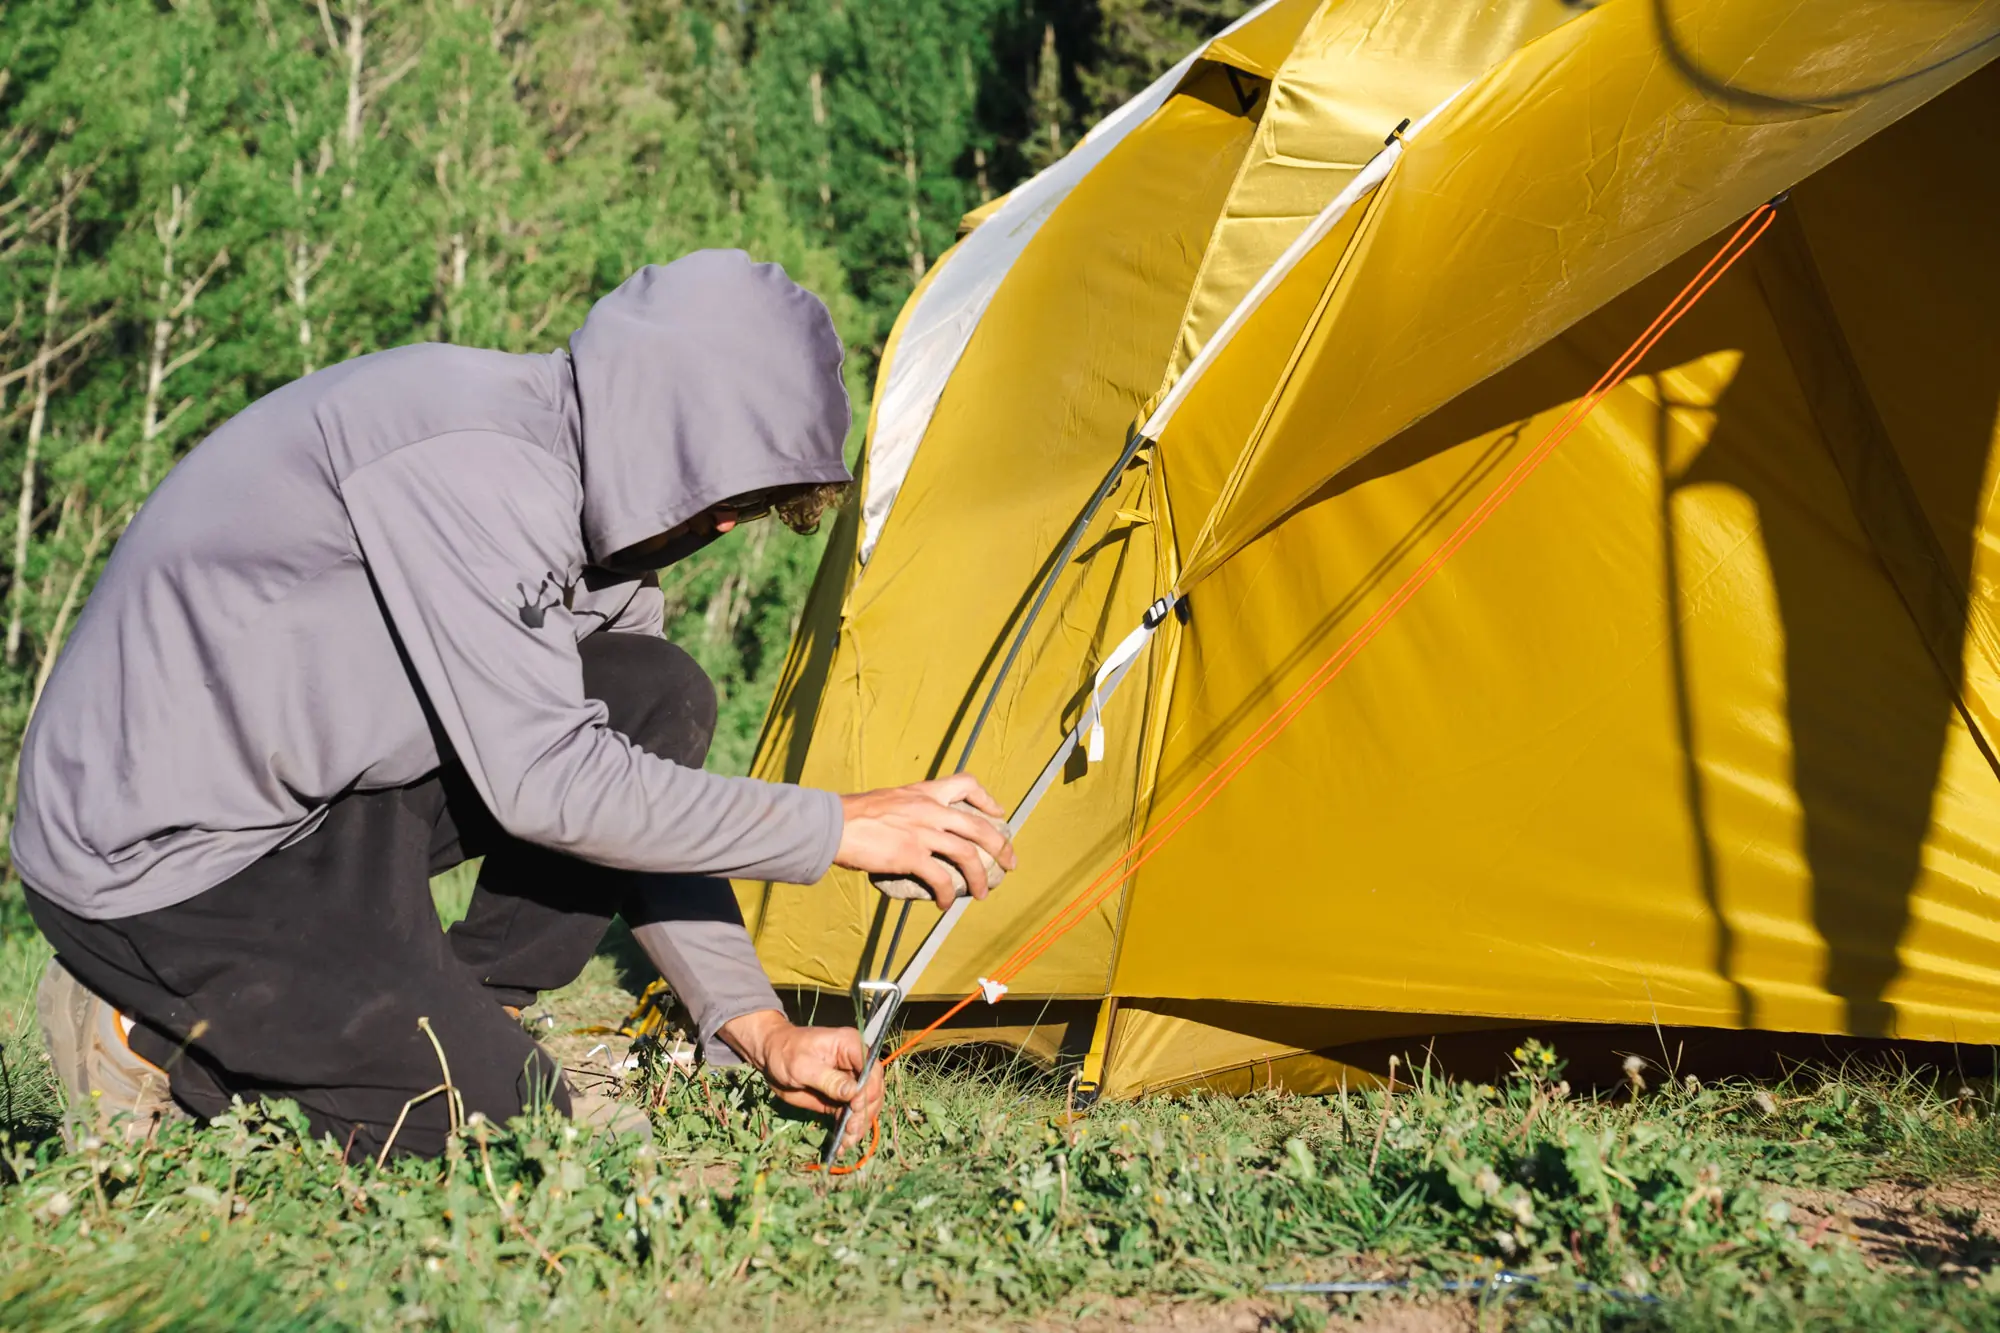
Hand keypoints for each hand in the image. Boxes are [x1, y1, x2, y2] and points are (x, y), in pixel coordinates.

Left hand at [719, 1010, 883, 1149]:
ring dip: (858, 1125)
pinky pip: (850, 1115)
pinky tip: (842, 1144)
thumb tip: (854, 1093)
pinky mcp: (840, 1099)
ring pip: (864, 1106)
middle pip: (873, 1090)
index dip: (869, 1088)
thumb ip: (829, 1079)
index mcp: (850, 1046)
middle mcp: (856, 1064)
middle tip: (851, 1129)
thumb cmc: (785, 1053)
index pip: (871, 1068)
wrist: (770, 1058)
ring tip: (846, 1142)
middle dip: (864, 1111)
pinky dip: (848, 1130)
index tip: (855, 1106)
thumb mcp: (803, 1065)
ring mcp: (850, 1083)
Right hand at [836, 774, 1016, 907]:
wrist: (832, 824)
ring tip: (981, 893)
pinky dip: (948, 894)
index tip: (998, 813)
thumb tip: (913, 829)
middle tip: (1009, 862)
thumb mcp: (889, 800)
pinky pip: (941, 878)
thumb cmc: (853, 815)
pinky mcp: (910, 855)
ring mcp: (922, 832)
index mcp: (924, 792)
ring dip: (979, 877)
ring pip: (967, 855)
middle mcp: (929, 809)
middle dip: (1000, 846)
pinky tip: (946, 903)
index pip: (965, 783)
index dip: (987, 799)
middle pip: (978, 825)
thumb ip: (908, 810)